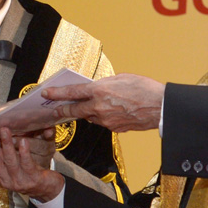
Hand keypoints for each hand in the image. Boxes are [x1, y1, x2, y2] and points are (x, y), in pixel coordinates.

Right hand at [0, 128, 63, 201]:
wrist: (44, 189)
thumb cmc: (22, 173)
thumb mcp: (5, 166)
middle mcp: (5, 180)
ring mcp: (18, 180)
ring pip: (10, 161)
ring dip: (6, 145)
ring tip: (4, 130)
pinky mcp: (32, 178)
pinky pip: (27, 163)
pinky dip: (24, 152)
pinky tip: (22, 141)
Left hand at [42, 74, 163, 132]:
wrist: (161, 107)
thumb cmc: (144, 89)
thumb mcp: (121, 78)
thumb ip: (105, 84)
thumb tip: (97, 89)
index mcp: (99, 91)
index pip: (72, 93)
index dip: (57, 93)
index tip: (47, 94)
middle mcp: (99, 107)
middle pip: (74, 110)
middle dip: (63, 110)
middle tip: (55, 109)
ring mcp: (106, 121)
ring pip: (90, 117)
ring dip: (88, 112)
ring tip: (93, 105)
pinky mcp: (114, 129)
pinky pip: (103, 122)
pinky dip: (103, 117)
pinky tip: (112, 111)